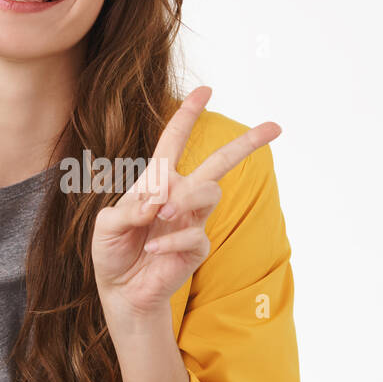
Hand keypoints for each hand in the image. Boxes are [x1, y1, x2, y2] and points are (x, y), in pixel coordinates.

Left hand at [92, 86, 281, 325]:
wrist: (121, 291)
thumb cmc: (113, 251)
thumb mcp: (107, 224)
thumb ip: (130, 209)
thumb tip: (159, 202)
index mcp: (157, 182)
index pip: (174, 142)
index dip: (188, 115)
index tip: (206, 90)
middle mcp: (180, 196)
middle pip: (219, 164)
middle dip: (246, 144)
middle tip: (275, 127)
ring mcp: (192, 221)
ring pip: (211, 192)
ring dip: (186, 197)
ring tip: (161, 214)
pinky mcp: (197, 248)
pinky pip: (195, 235)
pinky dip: (171, 241)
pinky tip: (153, 250)